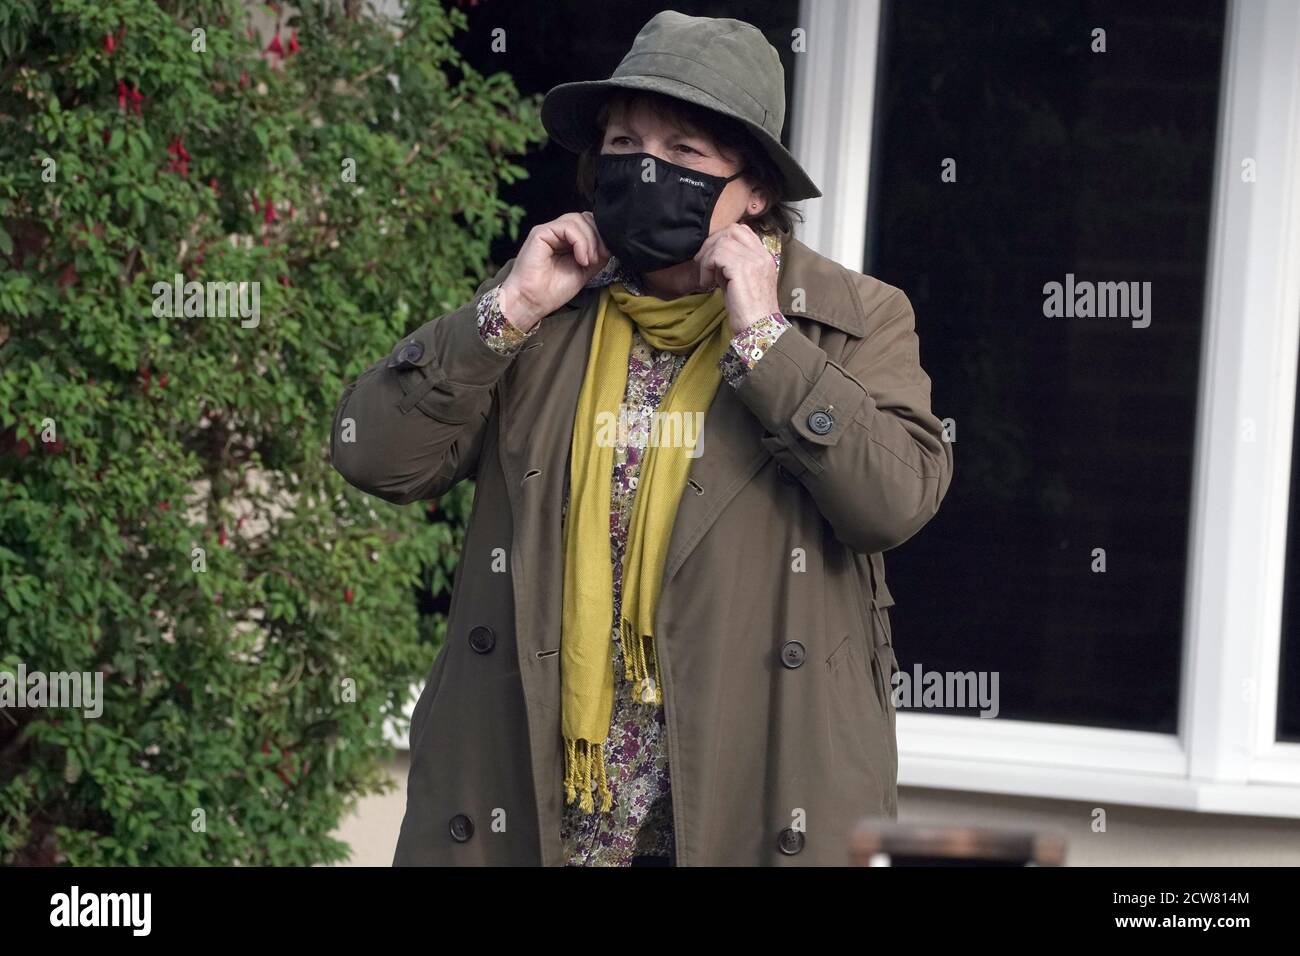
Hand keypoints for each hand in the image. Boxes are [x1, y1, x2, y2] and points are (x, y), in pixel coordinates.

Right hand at [497, 212, 609, 331]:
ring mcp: (549, 231)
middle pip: (585, 218)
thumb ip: (596, 256)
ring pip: (578, 220)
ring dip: (590, 241)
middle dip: (598, 237)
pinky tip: (581, 259)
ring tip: (588, 261)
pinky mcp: (540, 232)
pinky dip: (580, 241)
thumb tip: (610, 245)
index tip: (606, 255)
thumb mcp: (584, 272)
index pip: (589, 224)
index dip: (601, 235)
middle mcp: (557, 232)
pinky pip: (567, 227)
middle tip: (598, 259)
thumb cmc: (553, 291)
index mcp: (567, 240)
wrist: (532, 302)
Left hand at [695, 224, 779, 334]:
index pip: (743, 231)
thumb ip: (732, 267)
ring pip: (722, 242)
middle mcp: (761, 255)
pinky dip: (707, 267)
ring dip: (707, 258)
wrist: (760, 330)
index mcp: (765, 257)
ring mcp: (753, 260)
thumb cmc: (749, 313)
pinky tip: (706, 283)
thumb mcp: (742, 283)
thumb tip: (713, 260)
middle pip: (731, 230)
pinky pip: (717, 255)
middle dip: (712, 243)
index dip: (723, 238)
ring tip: (705, 277)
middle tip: (702, 263)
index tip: (711, 256)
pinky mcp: (742, 269)